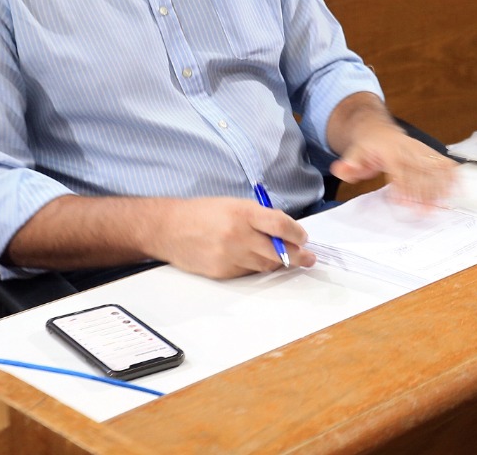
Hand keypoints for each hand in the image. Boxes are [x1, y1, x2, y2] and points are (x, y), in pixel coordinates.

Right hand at [146, 197, 313, 278]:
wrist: (168, 228)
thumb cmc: (202, 212)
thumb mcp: (234, 204)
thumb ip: (259, 216)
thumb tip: (285, 231)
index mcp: (242, 212)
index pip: (279, 224)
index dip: (296, 233)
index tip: (304, 238)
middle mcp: (237, 234)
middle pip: (277, 250)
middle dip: (298, 256)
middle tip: (308, 258)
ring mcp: (229, 255)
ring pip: (265, 265)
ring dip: (277, 262)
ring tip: (284, 258)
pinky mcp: (221, 272)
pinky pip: (248, 273)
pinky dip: (255, 267)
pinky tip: (255, 259)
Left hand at [331, 125, 457, 207]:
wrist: (377, 129)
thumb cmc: (366, 147)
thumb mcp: (353, 154)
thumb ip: (348, 165)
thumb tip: (341, 169)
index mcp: (389, 151)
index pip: (399, 172)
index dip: (403, 188)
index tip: (406, 205)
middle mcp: (407, 149)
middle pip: (419, 171)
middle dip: (425, 192)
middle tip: (429, 212)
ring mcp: (419, 149)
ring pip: (433, 166)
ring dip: (441, 185)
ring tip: (446, 203)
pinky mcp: (427, 150)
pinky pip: (442, 160)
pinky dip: (451, 172)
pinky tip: (459, 185)